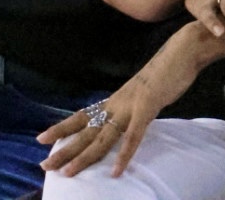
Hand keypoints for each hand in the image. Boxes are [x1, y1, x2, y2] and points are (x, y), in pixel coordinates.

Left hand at [39, 24, 206, 177]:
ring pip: (102, 137)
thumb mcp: (143, 91)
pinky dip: (124, 154)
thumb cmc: (167, 70)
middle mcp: (117, 103)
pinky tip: (116, 171)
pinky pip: (133, 135)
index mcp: (116, 99)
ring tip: (68, 174)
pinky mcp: (147, 107)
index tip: (41, 139)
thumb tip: (127, 119)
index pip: (83, 115)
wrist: (184, 51)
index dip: (62, 127)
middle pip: (86, 130)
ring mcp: (131, 105)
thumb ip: (132, 106)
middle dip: (65, 149)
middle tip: (44, 166)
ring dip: (84, 157)